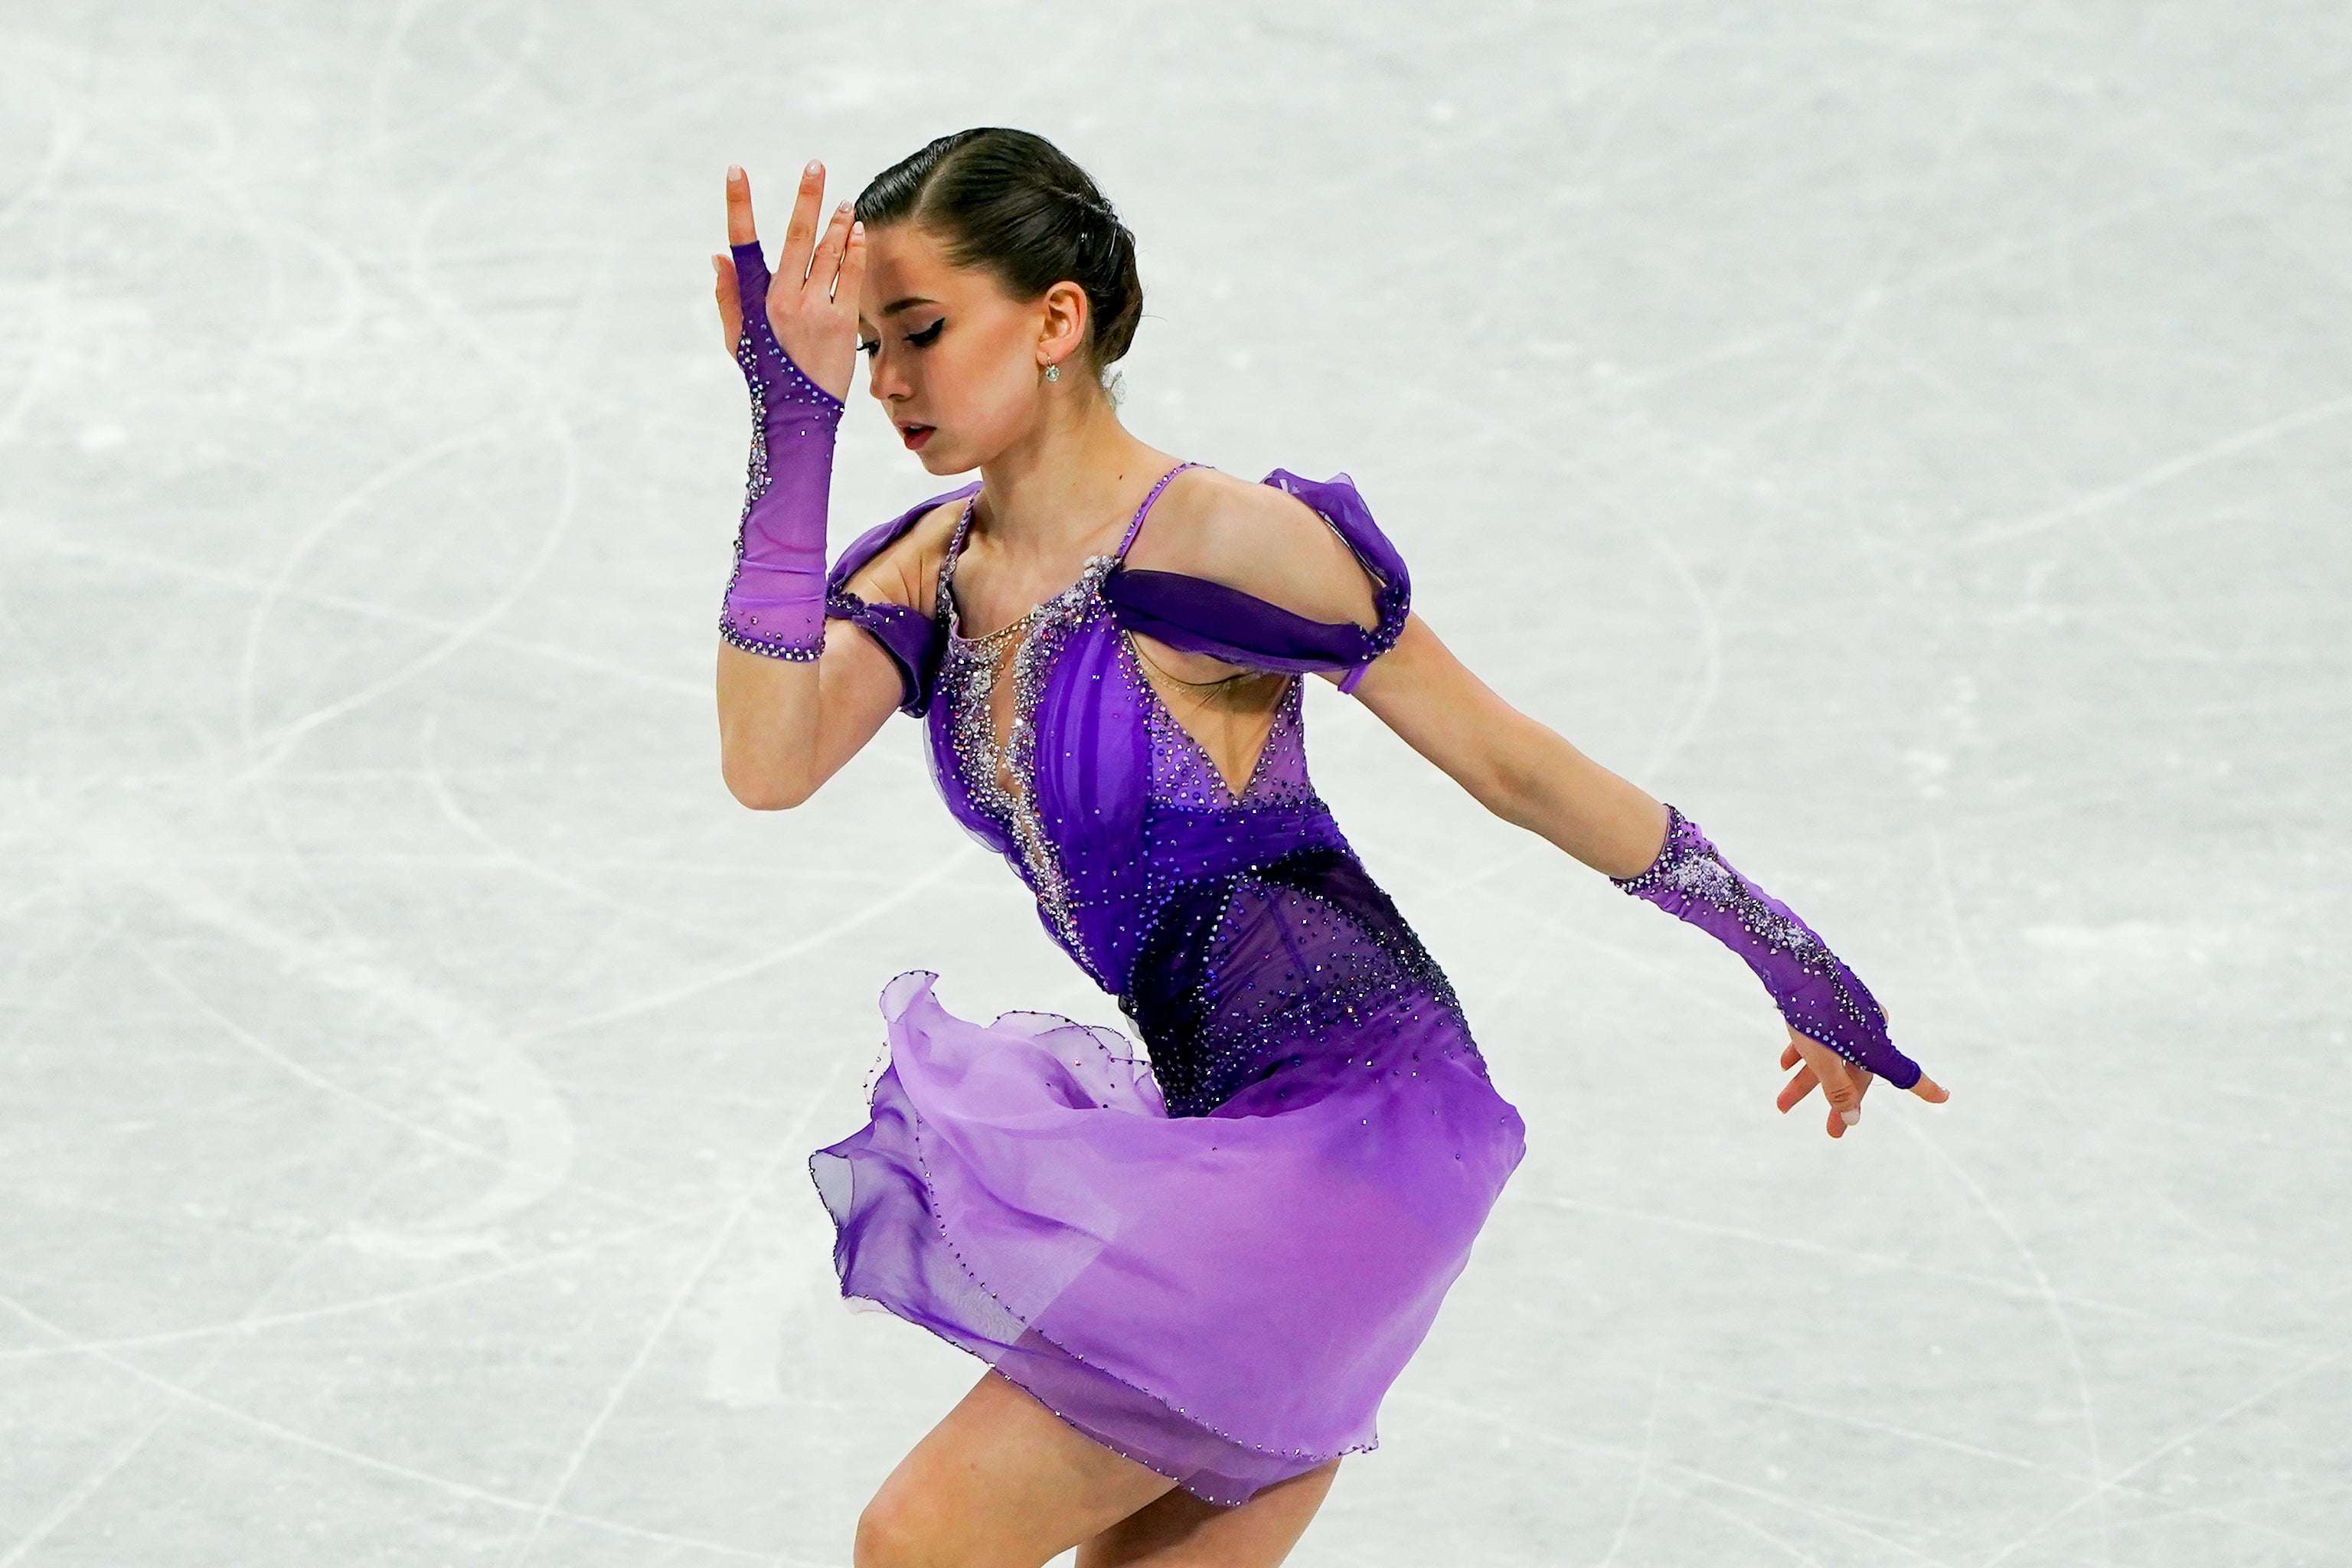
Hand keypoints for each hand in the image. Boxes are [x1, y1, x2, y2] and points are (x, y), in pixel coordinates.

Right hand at [712, 161, 863, 402]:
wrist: (799, 415)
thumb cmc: (766, 375)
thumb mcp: (739, 339)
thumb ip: (728, 297)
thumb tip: (717, 256)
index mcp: (756, 300)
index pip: (743, 243)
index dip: (738, 205)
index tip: (735, 170)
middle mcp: (785, 300)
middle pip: (796, 237)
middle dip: (806, 197)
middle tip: (815, 165)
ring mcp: (816, 310)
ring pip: (829, 253)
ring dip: (838, 223)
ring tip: (844, 201)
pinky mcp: (843, 323)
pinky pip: (851, 277)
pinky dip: (856, 251)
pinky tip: (859, 230)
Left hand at [1775, 1003, 1947, 1137]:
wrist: (1792, 963)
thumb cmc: (1811, 1014)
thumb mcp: (1822, 1058)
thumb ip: (1837, 1089)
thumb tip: (1852, 1120)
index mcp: (1876, 1045)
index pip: (1905, 1074)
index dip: (1925, 1088)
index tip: (1945, 1098)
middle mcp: (1871, 1029)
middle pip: (1857, 1073)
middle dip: (1836, 1102)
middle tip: (1831, 1132)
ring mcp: (1852, 1014)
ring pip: (1832, 1056)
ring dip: (1807, 1081)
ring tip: (1781, 1104)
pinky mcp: (1833, 1003)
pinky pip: (1822, 1036)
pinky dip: (1804, 1052)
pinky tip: (1784, 1064)